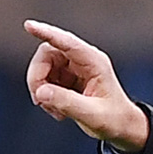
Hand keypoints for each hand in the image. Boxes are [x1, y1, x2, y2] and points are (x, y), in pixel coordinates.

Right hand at [24, 20, 149, 152]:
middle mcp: (84, 60)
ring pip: (43, 67)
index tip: (29, 26)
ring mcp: (75, 68)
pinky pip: (46, 79)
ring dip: (41, 89)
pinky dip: (45, 95)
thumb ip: (67, 102)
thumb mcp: (92, 115)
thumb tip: (41, 92)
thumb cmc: (114, 120)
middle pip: (47, 54)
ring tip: (55, 111)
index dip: (47, 33)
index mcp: (95, 63)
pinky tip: (58, 112)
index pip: (67, 43)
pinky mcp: (68, 77)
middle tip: (39, 100)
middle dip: (37, 76)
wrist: (122, 127)